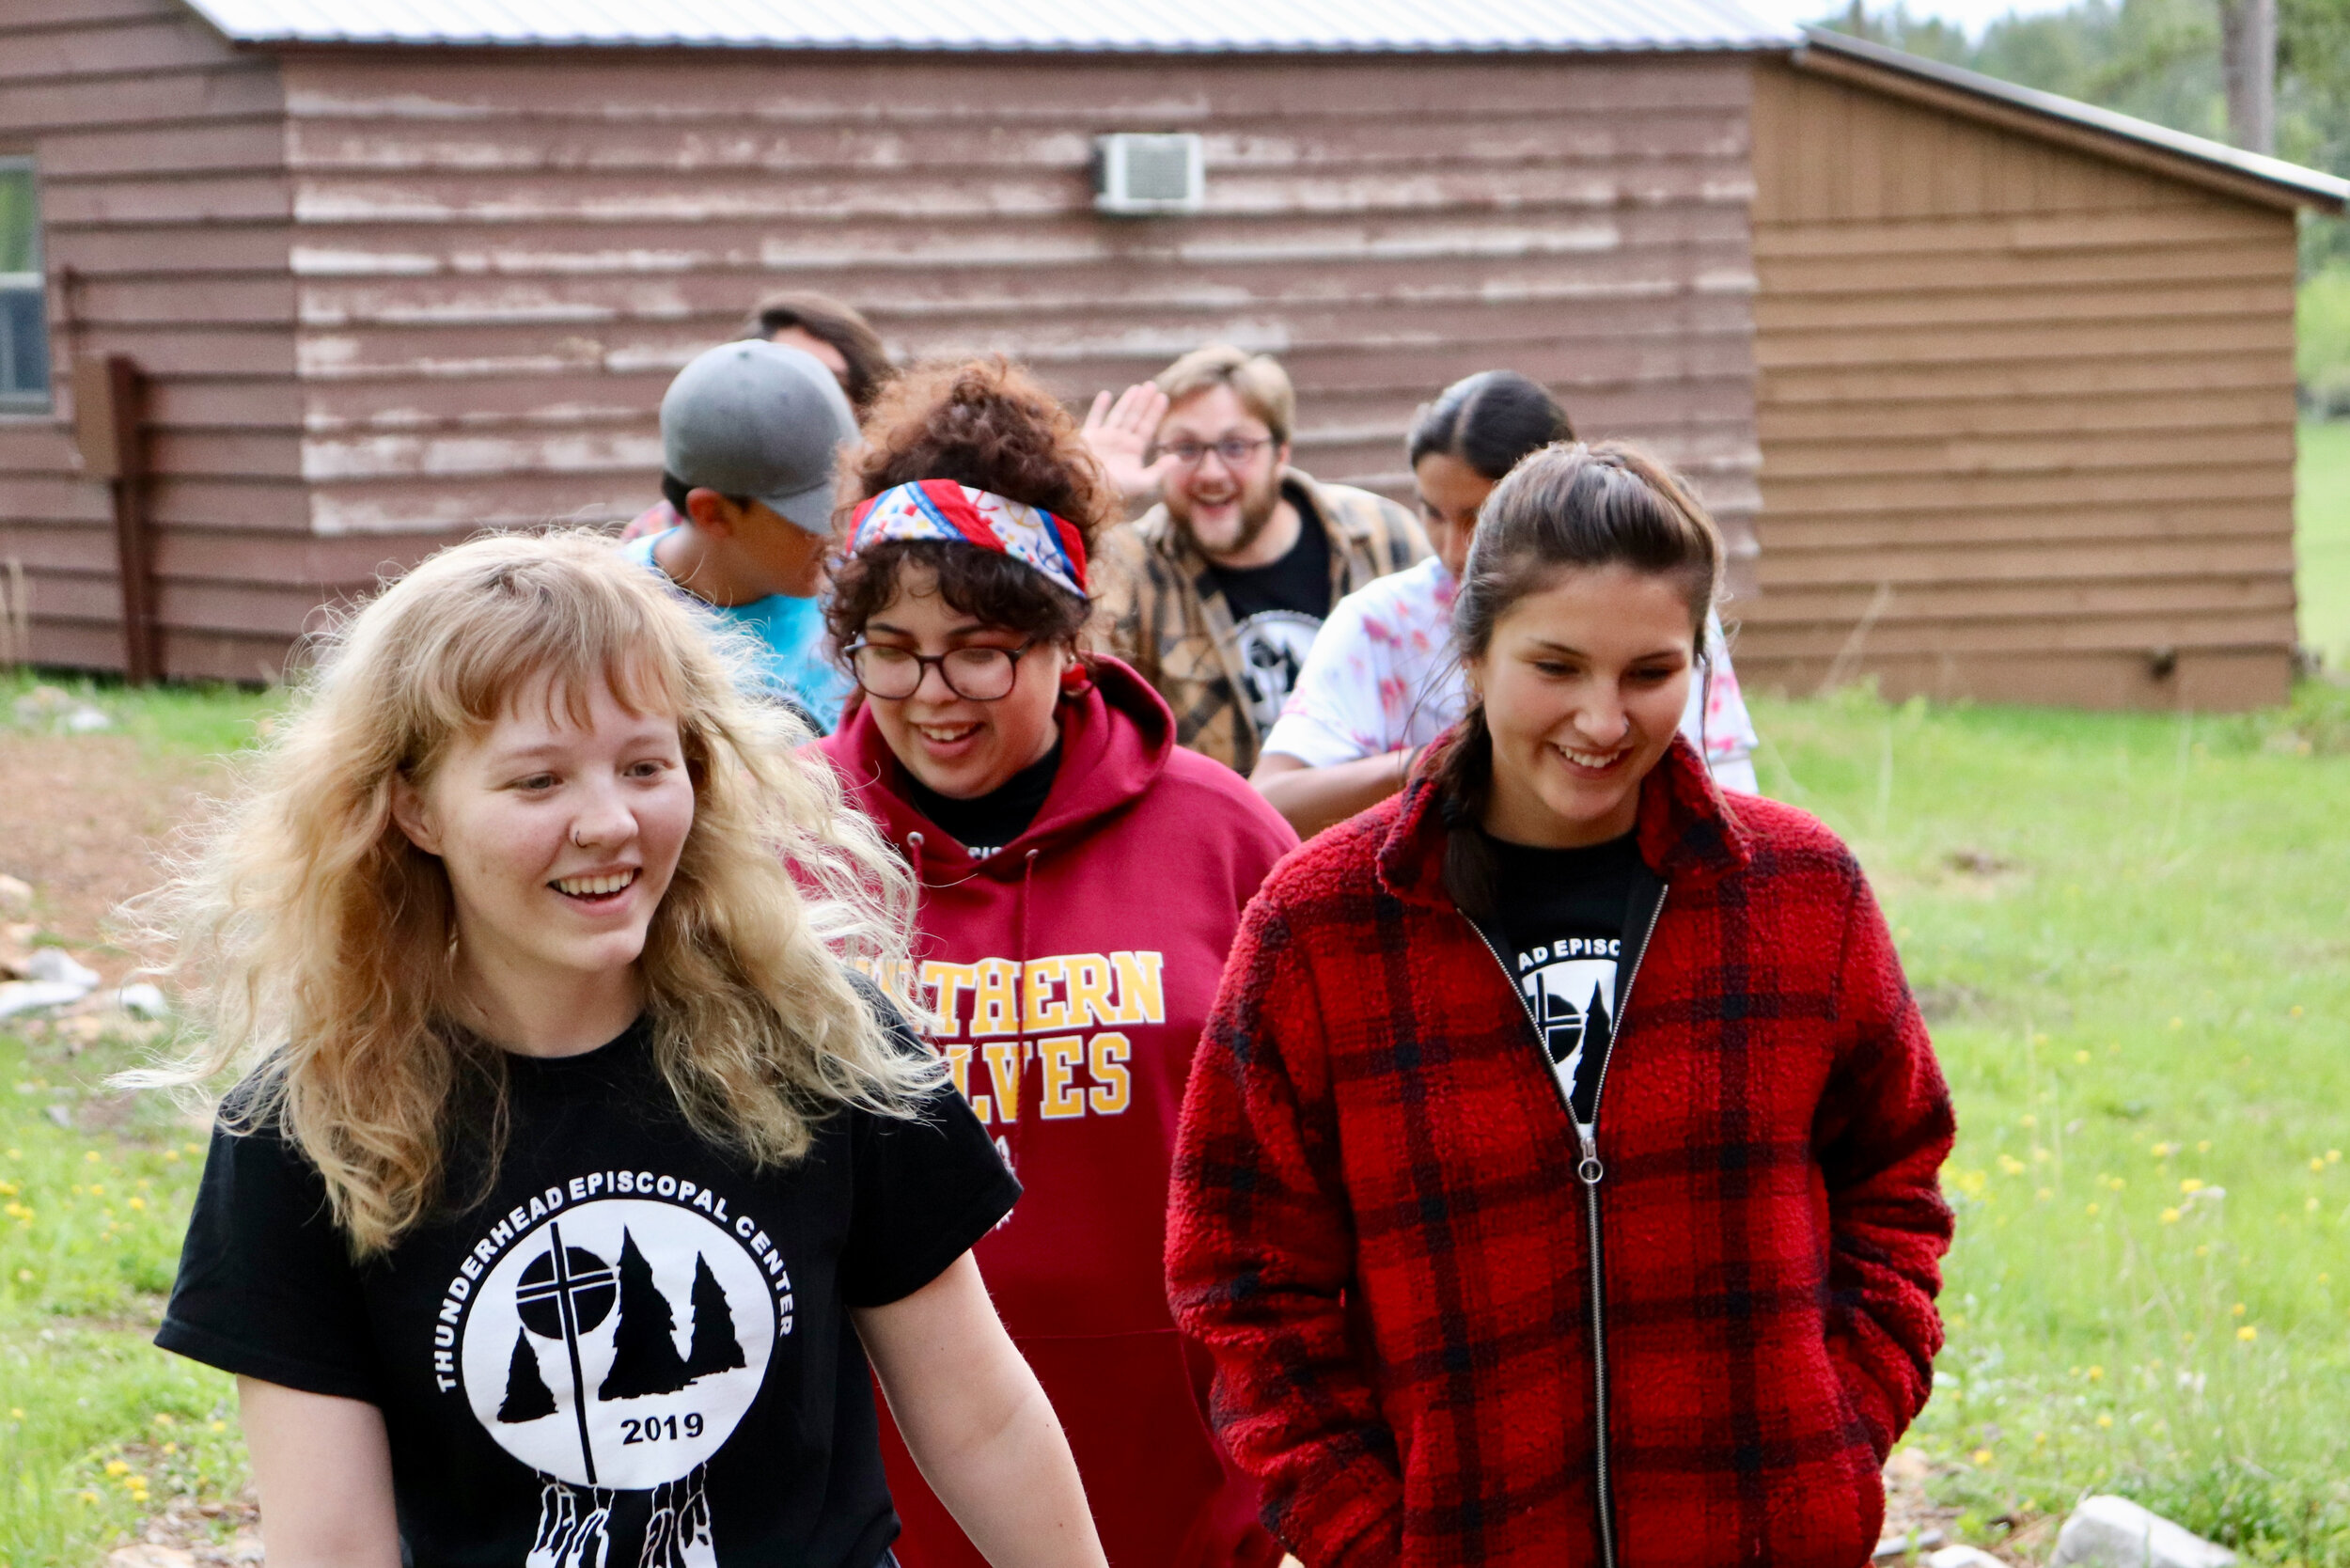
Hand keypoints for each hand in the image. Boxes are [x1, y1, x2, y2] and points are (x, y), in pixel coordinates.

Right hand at [1080, 383, 1171, 503]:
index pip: (1147, 427)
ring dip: (1127, 401)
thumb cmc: (1117, 490)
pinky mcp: (1088, 437)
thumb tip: (1178, 458)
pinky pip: (1095, 418)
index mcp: (1133, 450)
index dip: (1155, 412)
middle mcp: (1120, 441)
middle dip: (1143, 401)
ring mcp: (1104, 437)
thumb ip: (1161, 469)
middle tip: (1152, 385)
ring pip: (1118, 414)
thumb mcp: (1144, 482)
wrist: (1089, 491)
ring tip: (1136, 387)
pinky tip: (1106, 394)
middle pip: (1135, 417)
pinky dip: (1099, 407)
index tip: (1163, 397)